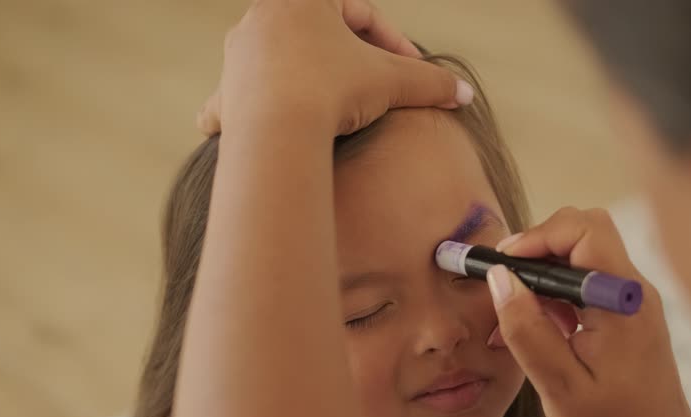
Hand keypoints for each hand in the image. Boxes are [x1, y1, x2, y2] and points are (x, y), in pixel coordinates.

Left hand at [196, 0, 472, 136]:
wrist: (277, 131)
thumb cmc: (332, 92)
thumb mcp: (392, 83)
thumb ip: (430, 84)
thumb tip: (466, 95)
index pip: (360, 12)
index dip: (393, 41)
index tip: (410, 71)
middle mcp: (263, 18)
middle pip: (319, 36)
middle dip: (349, 60)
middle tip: (374, 88)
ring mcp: (239, 57)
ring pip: (277, 63)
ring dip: (306, 82)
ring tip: (331, 110)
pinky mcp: (224, 96)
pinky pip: (232, 102)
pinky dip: (252, 116)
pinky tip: (262, 129)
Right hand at [487, 208, 690, 416]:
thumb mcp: (560, 388)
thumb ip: (528, 331)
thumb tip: (500, 279)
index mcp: (624, 302)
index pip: (585, 229)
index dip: (538, 236)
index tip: (503, 268)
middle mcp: (634, 292)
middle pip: (583, 233)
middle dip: (537, 249)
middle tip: (502, 285)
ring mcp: (632, 304)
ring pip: (582, 258)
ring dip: (542, 275)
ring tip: (509, 316)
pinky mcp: (625, 318)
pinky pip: (586, 286)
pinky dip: (554, 296)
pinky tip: (532, 330)